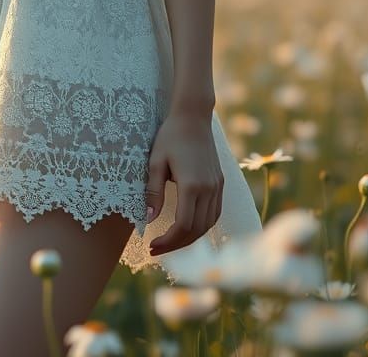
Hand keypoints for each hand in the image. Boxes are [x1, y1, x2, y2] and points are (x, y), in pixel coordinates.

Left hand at [145, 111, 223, 256]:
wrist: (194, 116)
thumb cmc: (170, 136)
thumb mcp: (156, 161)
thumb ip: (153, 192)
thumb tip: (147, 220)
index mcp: (192, 184)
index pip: (183, 225)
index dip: (168, 242)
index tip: (152, 246)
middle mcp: (209, 189)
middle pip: (197, 230)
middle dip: (177, 245)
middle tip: (157, 249)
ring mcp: (217, 186)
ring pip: (208, 224)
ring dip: (190, 238)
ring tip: (171, 242)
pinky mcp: (220, 183)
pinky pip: (214, 213)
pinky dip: (202, 226)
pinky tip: (188, 228)